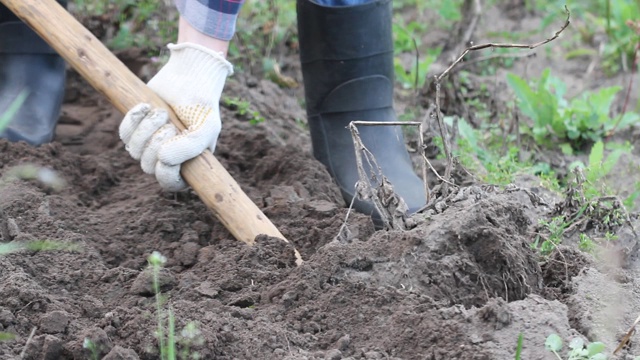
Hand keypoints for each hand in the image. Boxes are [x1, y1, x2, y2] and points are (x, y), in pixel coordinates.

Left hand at [119, 43, 232, 190]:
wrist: (190, 76)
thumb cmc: (202, 105)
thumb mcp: (207, 127)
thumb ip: (191, 147)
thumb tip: (162, 158)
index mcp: (188, 164)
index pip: (170, 183)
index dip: (166, 172)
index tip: (168, 154)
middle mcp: (167, 158)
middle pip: (148, 166)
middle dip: (157, 143)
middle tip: (171, 124)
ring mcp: (150, 143)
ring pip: (134, 150)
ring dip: (146, 129)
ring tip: (162, 112)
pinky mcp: (137, 128)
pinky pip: (125, 134)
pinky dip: (133, 119)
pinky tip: (146, 105)